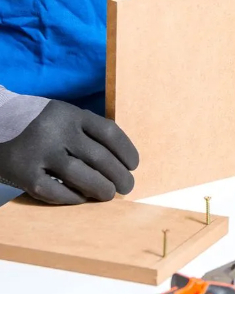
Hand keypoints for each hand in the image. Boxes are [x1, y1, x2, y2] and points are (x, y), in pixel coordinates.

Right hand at [0, 98, 138, 204]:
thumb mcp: (61, 115)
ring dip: (101, 189)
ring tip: (109, 194)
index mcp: (70, 114)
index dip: (127, 152)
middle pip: (100, 158)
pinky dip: (73, 198)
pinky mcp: (22, 173)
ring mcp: (38, 152)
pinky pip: (56, 191)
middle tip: (127, 186)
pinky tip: (81, 198)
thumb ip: (86, 131)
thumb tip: (120, 161)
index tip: (134, 165)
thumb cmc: (34, 123)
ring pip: (82, 177)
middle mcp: (56, 131)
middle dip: (120, 176)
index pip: (110, 133)